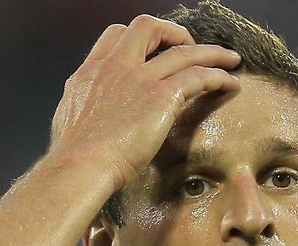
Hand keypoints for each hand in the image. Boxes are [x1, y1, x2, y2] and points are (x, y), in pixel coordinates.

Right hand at [50, 14, 241, 192]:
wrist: (80, 166)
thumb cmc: (72, 159)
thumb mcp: (68, 123)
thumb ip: (82, 111)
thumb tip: (89, 119)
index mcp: (90, 74)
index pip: (114, 37)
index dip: (135, 40)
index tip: (149, 51)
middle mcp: (115, 67)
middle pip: (146, 27)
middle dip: (171, 32)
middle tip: (187, 47)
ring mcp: (139, 79)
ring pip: (182, 50)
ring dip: (209, 52)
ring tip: (228, 59)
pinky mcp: (160, 96)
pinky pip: (198, 76)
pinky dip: (218, 75)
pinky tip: (230, 83)